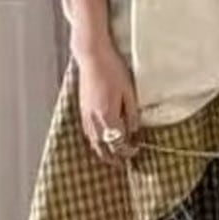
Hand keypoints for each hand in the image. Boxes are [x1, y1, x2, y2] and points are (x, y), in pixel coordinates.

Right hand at [75, 39, 140, 164]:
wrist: (92, 56)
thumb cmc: (112, 70)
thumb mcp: (129, 92)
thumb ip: (132, 114)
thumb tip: (134, 131)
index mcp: (108, 116)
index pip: (118, 142)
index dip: (127, 150)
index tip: (135, 150)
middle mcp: (95, 119)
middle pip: (103, 147)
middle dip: (113, 157)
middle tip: (122, 164)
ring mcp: (86, 115)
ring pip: (94, 141)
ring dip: (103, 151)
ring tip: (111, 157)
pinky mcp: (82, 109)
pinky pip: (88, 132)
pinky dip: (95, 140)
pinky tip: (99, 140)